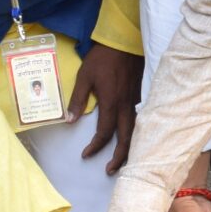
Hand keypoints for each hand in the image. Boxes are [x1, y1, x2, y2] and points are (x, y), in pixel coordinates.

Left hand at [69, 43, 141, 169]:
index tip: (85, 155)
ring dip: (130, 148)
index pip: (104, 133)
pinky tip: (133, 136)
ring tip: (123, 160)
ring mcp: (136, 101)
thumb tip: (70, 120)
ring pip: (136, 131)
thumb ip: (77, 100)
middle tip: (110, 170)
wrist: (124, 41)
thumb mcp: (84, 77)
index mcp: (111, 103)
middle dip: (119, 157)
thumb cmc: (102, 58)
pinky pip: (140, 120)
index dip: (95, 147)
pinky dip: (136, 134)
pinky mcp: (140, 95)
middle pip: (126, 139)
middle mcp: (126, 106)